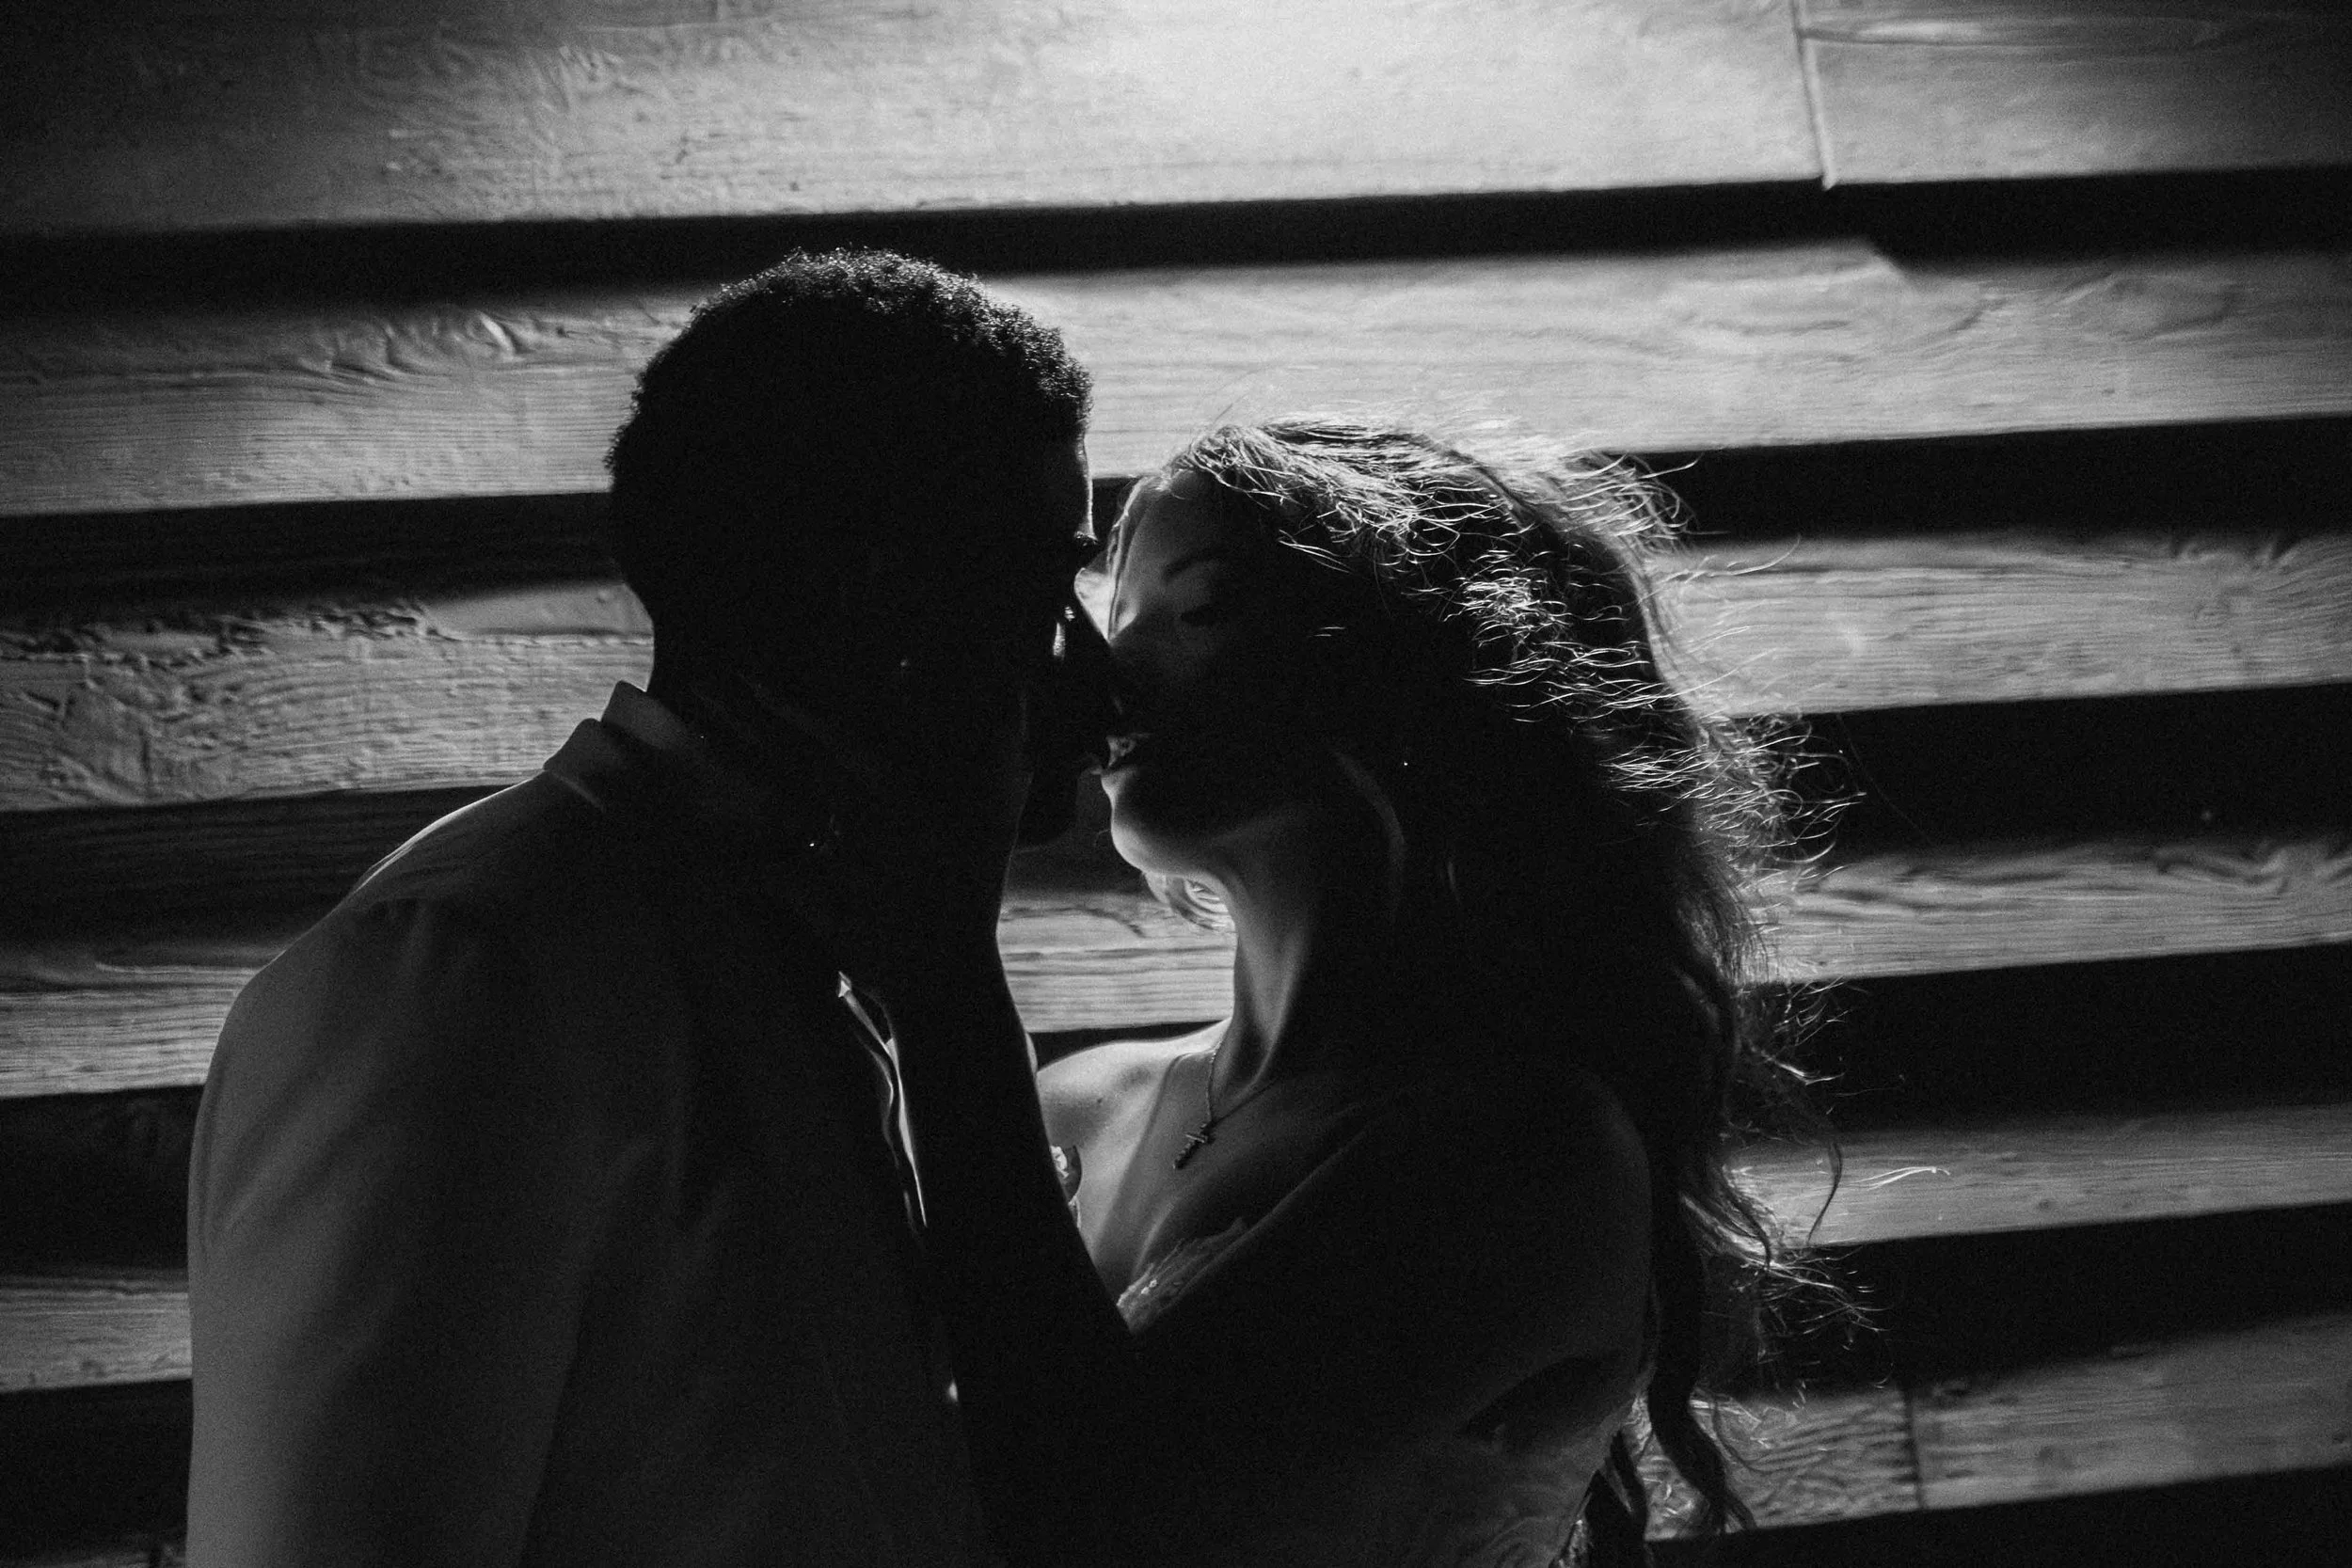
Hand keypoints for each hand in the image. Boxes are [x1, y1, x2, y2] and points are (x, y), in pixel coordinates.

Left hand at [696, 673, 1027, 1008]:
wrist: (950, 976)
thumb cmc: (973, 892)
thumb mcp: (996, 816)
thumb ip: (1002, 750)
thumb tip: (1016, 693)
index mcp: (899, 798)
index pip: (835, 743)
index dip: (792, 711)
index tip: (750, 682)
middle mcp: (860, 824)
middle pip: (789, 763)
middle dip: (742, 723)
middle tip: (699, 688)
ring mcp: (834, 864)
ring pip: (769, 807)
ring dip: (727, 772)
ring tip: (686, 741)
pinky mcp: (814, 905)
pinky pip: (764, 875)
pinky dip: (728, 858)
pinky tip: (685, 832)